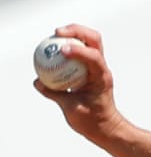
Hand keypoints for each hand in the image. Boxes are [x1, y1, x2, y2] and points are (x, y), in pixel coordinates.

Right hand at [35, 24, 127, 144]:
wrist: (105, 126)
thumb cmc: (92, 120)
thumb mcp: (72, 109)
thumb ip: (55, 93)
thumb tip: (38, 81)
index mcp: (101, 77)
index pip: (94, 57)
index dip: (79, 50)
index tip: (62, 49)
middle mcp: (101, 68)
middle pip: (94, 39)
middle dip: (77, 30)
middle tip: (57, 32)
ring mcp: (97, 68)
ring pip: (89, 42)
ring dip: (73, 34)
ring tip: (55, 34)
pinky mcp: (90, 70)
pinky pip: (80, 53)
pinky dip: (68, 47)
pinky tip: (53, 48)